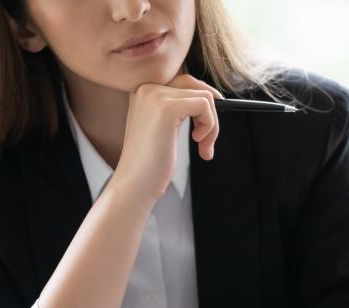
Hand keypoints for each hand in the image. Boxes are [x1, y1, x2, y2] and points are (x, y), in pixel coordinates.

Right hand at [111, 74, 222, 205]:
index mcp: (144, 91)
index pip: (186, 82)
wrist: (135, 183)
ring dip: (212, 125)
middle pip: (197, 86)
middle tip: (206, 140)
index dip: (203, 103)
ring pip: (205, 97)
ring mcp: (155, 95)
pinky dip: (210, 126)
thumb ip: (179, 108)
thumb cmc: (150, 163)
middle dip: (210, 114)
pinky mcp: (167, 108)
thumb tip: (214, 96)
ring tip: (203, 147)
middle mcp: (147, 87)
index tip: (207, 126)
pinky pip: (205, 105)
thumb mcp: (163, 128)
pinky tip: (197, 142)